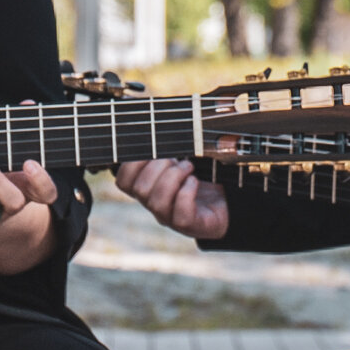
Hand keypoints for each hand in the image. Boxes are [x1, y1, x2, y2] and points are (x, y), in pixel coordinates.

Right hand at [112, 157, 228, 240]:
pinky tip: (194, 181)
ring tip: (188, 167)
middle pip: (140, 190)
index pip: (123, 182)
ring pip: (157, 203)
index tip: (152, 149)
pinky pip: (180, 214)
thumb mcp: (179, 159)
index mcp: (146, 188)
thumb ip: (164, 148)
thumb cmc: (199, 176)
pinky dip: (187, 192)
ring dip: (173, 177)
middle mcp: (154, 204)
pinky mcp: (190, 225)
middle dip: (158, 167)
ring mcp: (170, 217)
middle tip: (176, 159)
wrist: (225, 201)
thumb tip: (152, 124)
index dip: (131, 164)